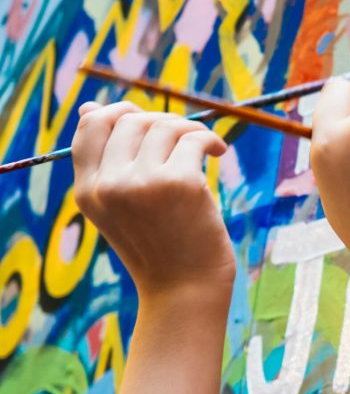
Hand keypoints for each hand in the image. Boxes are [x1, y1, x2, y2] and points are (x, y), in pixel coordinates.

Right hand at [71, 102, 233, 295]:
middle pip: (130, 120)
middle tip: (185, 138)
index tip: (147, 120)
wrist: (185, 288)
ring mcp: (142, 183)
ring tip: (204, 146)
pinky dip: (209, 139)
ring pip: (164, 125)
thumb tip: (90, 105)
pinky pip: (194, 138)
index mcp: (87, 191)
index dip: (118, 112)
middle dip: (162, 121)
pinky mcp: (179, 183)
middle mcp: (109, 185)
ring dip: (190, 129)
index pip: (90, 126)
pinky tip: (217, 152)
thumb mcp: (119, 207)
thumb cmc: (159, 246)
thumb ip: (106, 163)